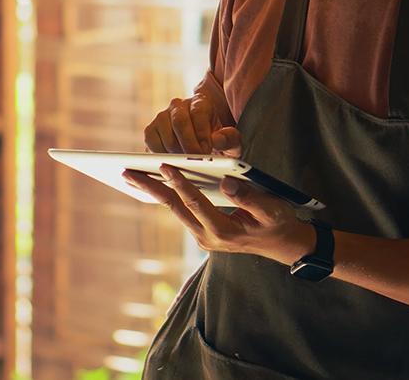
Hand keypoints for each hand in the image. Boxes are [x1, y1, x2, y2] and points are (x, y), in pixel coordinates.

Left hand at [123, 165, 313, 264]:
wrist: (281, 244)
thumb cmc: (278, 223)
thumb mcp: (271, 209)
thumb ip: (249, 197)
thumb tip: (226, 181)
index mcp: (223, 231)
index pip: (195, 202)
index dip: (180, 182)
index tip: (165, 164)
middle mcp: (207, 237)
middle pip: (174, 207)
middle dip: (151, 188)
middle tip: (127, 172)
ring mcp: (202, 237)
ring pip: (173, 209)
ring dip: (152, 191)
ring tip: (131, 175)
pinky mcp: (202, 232)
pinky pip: (180, 211)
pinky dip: (165, 196)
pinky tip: (151, 185)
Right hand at [143, 94, 241, 155]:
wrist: (200, 147)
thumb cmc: (217, 143)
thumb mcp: (230, 143)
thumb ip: (230, 140)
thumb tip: (217, 139)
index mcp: (200, 102)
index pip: (198, 113)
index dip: (202, 133)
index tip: (206, 151)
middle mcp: (178, 106)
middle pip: (179, 121)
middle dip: (187, 144)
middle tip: (195, 161)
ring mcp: (162, 117)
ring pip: (164, 133)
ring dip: (175, 152)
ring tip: (186, 165)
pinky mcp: (151, 130)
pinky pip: (151, 141)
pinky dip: (160, 154)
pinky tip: (172, 163)